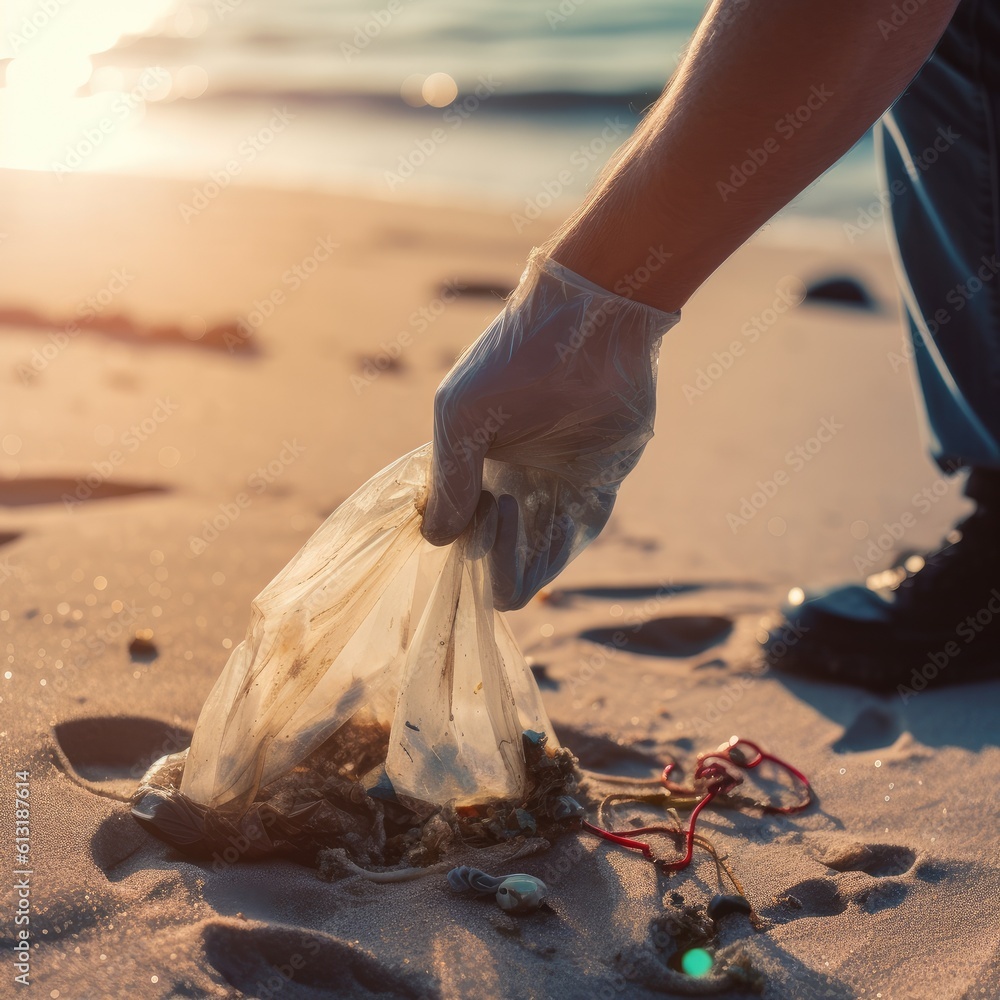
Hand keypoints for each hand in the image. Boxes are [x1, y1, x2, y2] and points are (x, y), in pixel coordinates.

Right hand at [421, 251, 679, 609]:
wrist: (591, 325)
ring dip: (504, 561)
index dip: (446, 535)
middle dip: (476, 555)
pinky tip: (514, 523)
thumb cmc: (514, 361)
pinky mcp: (596, 491)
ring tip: (500, 508)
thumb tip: (435, 541)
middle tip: (481, 508)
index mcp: (479, 462)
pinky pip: (567, 546)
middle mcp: (515, 480)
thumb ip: (449, 480)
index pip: (457, 522)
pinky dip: (539, 558)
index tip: (447, 512)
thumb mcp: (461, 418)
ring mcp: (556, 489)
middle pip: (490, 552)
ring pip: (528, 561)